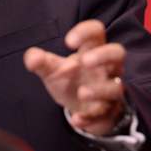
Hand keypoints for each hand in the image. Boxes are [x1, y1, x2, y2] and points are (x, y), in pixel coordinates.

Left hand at [23, 19, 126, 135]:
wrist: (80, 108)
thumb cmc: (70, 80)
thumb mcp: (52, 70)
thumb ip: (40, 62)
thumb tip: (31, 58)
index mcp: (93, 51)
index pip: (97, 31)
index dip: (86, 31)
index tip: (68, 42)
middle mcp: (106, 68)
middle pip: (118, 52)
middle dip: (104, 55)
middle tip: (84, 61)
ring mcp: (109, 89)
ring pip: (116, 87)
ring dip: (100, 89)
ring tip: (81, 92)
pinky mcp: (107, 111)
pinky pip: (105, 114)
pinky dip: (91, 117)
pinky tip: (77, 119)